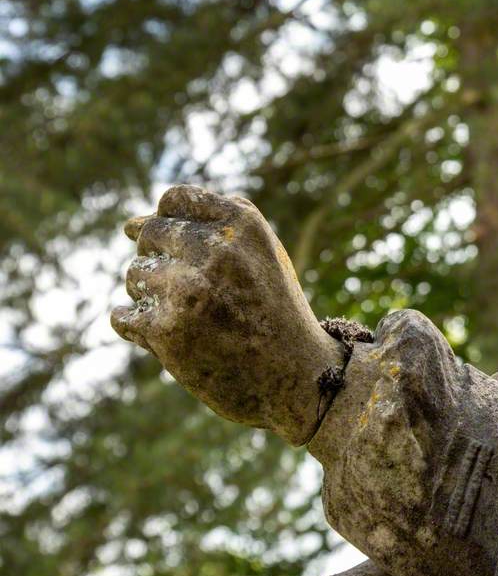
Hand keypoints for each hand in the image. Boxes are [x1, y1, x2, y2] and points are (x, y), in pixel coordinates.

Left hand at [111, 185, 344, 444]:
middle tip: (189, 290)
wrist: (296, 376)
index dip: (168, 220)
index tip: (177, 245)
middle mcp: (215, 250)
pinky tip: (173, 338)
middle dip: (159, 257)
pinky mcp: (167, 329)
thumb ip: (215, 228)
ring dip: (151, 296)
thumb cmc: (275, 313)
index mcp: (242, 224)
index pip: (174, 199)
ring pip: (135, 275)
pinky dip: (141, 329)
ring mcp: (188, 288)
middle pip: (149, 233)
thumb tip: (133, 222)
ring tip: (189, 317)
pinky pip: (124, 316)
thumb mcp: (264, 254)